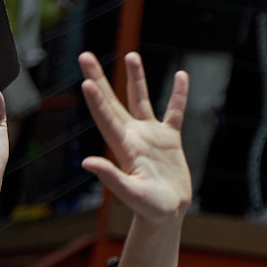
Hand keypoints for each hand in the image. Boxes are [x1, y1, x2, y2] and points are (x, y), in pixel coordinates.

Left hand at [78, 53, 192, 221]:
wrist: (166, 212)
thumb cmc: (148, 208)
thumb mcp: (131, 194)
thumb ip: (111, 177)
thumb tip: (87, 162)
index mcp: (123, 148)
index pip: (106, 118)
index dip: (97, 100)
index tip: (86, 80)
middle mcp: (133, 136)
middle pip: (114, 101)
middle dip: (100, 79)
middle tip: (85, 56)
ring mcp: (150, 136)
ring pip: (141, 100)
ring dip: (136, 78)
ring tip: (131, 55)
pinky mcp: (169, 139)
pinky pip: (174, 112)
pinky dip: (178, 95)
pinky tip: (182, 76)